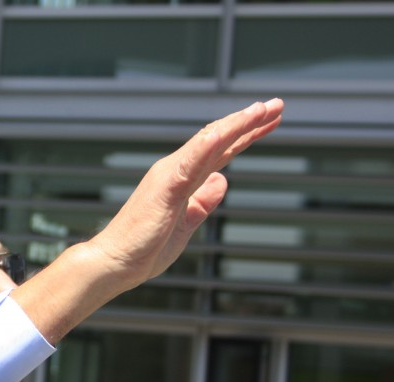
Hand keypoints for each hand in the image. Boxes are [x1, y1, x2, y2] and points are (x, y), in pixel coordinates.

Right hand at [12, 99, 283, 344]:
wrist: (116, 263)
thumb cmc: (145, 248)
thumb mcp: (187, 223)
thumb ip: (203, 201)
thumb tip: (222, 180)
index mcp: (182, 180)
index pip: (220, 151)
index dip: (246, 134)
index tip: (270, 121)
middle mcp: (175, 170)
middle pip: (219, 139)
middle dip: (249, 121)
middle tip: (278, 105)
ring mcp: (169, 175)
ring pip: (208, 142)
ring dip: (236, 124)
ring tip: (262, 109)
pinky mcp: (164, 187)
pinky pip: (189, 161)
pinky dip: (207, 144)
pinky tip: (226, 131)